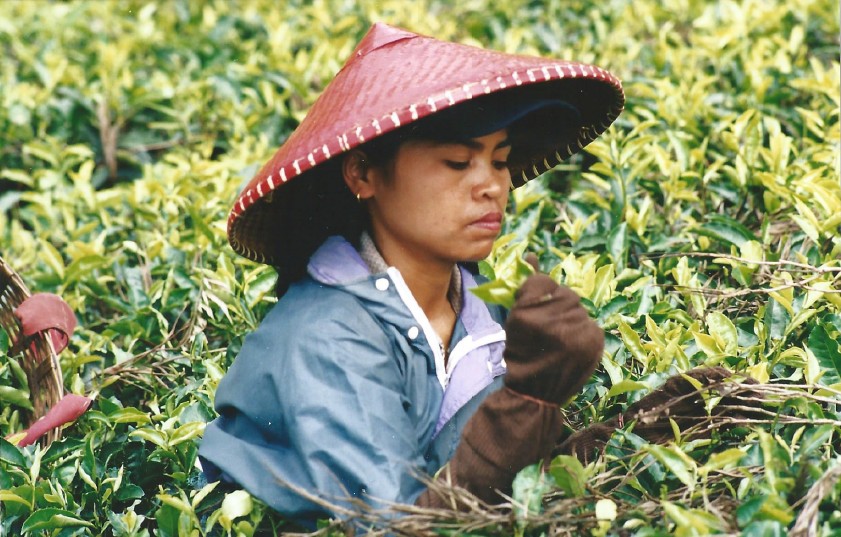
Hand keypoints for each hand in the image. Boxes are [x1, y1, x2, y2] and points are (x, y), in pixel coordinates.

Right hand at [502, 255, 603, 404]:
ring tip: (559, 338)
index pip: (541, 281)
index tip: (534, 308)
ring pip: (578, 307)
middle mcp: (553, 320)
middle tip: (548, 325)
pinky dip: (582, 330)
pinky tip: (571, 345)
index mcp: (528, 314)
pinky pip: (589, 322)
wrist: (536, 393)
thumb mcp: (514, 320)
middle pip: (564, 292)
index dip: (537, 292)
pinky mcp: (594, 341)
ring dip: (569, 317)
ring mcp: (577, 332)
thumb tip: (530, 255)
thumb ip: (526, 289)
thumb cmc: (521, 354)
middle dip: (556, 304)